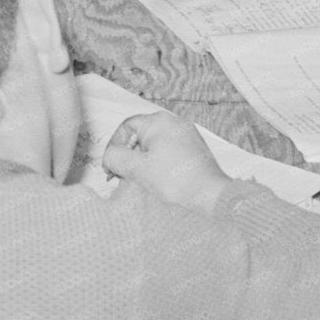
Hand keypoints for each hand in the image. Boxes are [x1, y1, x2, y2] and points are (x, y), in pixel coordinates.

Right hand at [102, 112, 238, 213]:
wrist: (210, 198)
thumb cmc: (175, 181)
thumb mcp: (137, 168)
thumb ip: (115, 157)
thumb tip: (110, 157)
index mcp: (160, 121)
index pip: (126, 127)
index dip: (114, 147)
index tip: (111, 167)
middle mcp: (175, 124)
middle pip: (140, 136)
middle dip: (128, 156)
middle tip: (123, 177)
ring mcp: (187, 137)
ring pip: (154, 146)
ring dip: (142, 163)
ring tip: (140, 182)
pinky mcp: (194, 152)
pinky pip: (168, 154)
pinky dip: (158, 165)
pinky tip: (158, 182)